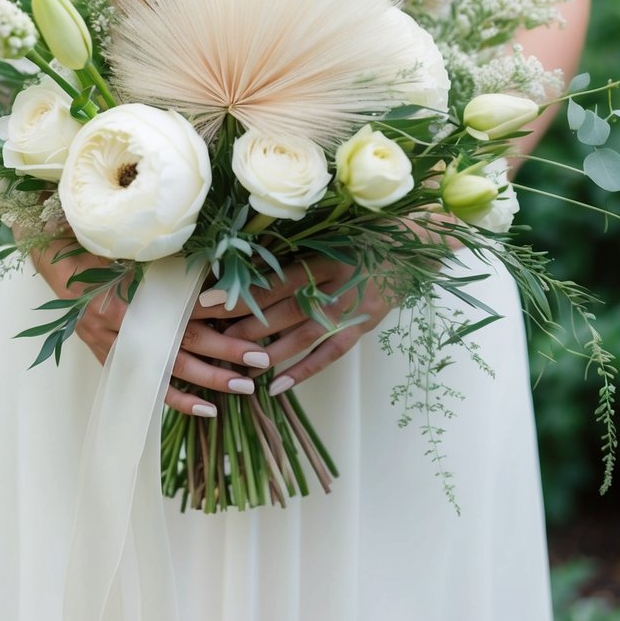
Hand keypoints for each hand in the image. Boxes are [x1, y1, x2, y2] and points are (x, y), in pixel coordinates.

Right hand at [30, 237, 271, 418]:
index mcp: (127, 289)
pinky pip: (146, 384)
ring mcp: (114, 343)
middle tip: (260, 358)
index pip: (182, 301)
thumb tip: (215, 259)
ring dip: (210, 378)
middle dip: (224, 350)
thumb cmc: (94, 244)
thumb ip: (165, 257)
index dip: (218, 307)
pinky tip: (206, 409)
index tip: (253, 311)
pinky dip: (176, 398)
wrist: (51, 257)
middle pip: (182, 339)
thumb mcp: (128, 245)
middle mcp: (122, 321)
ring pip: (169, 367)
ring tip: (244, 386)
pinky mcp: (110, 356)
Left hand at [192, 256, 393, 394]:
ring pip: (304, 335)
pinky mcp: (364, 325)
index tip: (207, 302)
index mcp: (323, 257)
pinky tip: (279, 385)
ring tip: (237, 366)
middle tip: (210, 337)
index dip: (240, 293)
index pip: (274, 281)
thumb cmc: (364, 235)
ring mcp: (352, 308)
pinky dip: (305, 370)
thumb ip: (295, 252)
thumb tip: (248, 265)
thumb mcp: (329, 236)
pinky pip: (332, 353)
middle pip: (284, 309)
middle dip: (244, 324)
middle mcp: (335, 284)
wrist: (413, 246)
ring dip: (269, 352)